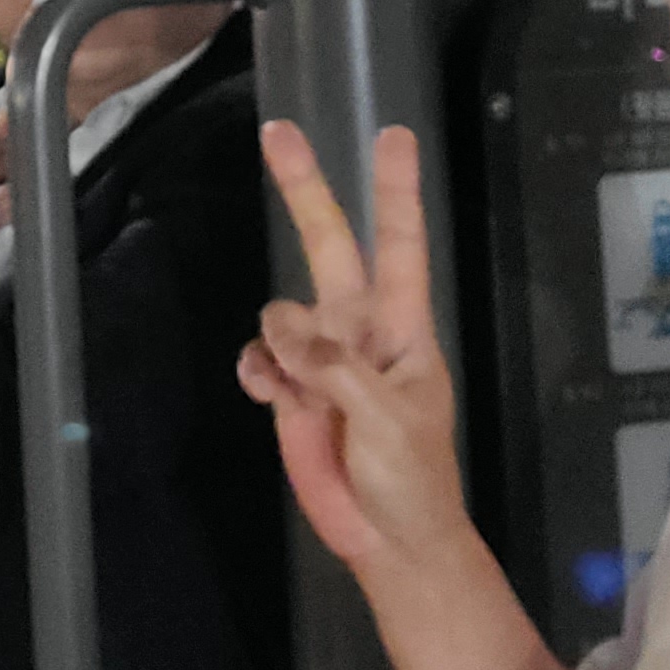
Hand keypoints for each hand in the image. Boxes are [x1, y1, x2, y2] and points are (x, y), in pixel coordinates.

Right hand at [237, 122, 472, 582]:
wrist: (389, 538)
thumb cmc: (413, 477)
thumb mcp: (389, 419)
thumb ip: (338, 368)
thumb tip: (286, 332)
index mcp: (402, 328)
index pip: (399, 245)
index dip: (395, 191)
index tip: (394, 135)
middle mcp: (358, 330)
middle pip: (327, 245)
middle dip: (304, 189)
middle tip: (277, 131)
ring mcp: (321, 359)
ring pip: (282, 312)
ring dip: (281, 340)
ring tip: (302, 389)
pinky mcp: (289, 392)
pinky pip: (259, 358)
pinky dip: (257, 370)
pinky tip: (269, 394)